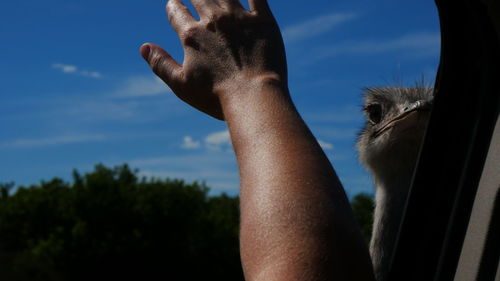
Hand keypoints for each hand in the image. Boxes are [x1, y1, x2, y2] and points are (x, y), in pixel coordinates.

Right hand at [140, 0, 287, 119]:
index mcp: (192, 35)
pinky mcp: (263, 20)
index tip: (174, 4)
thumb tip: (143, 47)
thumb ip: (160, 64)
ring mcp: (239, 18)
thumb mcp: (181, 84)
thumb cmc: (216, 96)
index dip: (173, 7)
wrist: (253, 96)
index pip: (176, 12)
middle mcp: (213, 20)